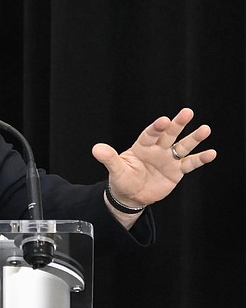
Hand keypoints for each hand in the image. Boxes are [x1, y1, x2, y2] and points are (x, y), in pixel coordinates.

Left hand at [91, 108, 216, 207]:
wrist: (131, 195)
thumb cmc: (122, 179)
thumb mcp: (115, 169)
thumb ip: (109, 158)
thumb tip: (96, 148)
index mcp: (142, 146)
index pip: (150, 134)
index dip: (156, 128)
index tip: (163, 120)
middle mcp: (157, 149)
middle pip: (169, 134)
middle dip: (178, 124)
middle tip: (187, 112)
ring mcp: (168, 159)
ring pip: (183, 146)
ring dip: (194, 138)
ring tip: (205, 129)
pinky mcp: (177, 171)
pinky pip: (190, 163)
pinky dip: (200, 159)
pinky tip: (211, 153)